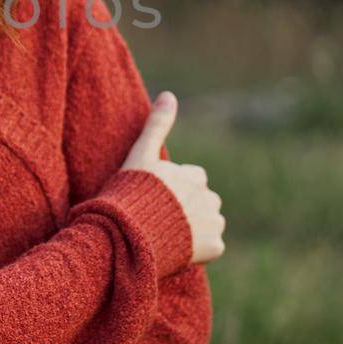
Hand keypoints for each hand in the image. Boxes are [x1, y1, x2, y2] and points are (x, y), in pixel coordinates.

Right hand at [121, 92, 225, 263]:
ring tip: (168, 234)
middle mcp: (209, 198)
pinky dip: (200, 250)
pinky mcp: (214, 247)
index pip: (193, 179)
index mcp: (194, 176)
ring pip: (211, 223)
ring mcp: (213, 224)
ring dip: (197, 228)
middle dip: (189, 208)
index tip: (155, 196)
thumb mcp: (140, 156)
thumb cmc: (130, 194)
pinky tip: (177, 248)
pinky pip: (213, 247)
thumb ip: (157, 125)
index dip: (174, 188)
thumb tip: (169, 94)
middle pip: (204, 201)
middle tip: (161, 217)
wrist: (127, 235)